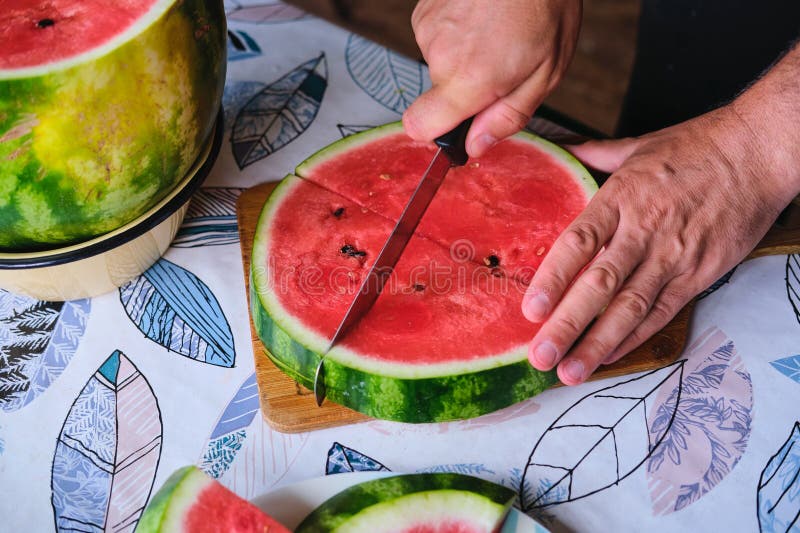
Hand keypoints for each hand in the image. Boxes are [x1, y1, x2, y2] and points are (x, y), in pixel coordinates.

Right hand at [403, 0, 580, 156]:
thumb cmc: (545, 5)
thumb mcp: (547, 73)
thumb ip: (508, 117)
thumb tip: (476, 146)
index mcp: (469, 80)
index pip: (419, 126)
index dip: (438, 132)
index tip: (460, 126)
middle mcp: (440, 55)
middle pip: (438, 97)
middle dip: (468, 91)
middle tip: (502, 65)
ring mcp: (428, 29)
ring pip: (440, 66)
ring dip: (466, 59)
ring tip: (496, 35)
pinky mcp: (424, 11)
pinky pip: (437, 40)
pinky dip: (458, 36)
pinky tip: (482, 19)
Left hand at [522, 104, 799, 384]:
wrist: (758, 153)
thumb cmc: (695, 147)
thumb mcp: (637, 146)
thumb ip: (593, 156)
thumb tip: (559, 149)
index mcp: (621, 198)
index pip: (578, 243)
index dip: (553, 279)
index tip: (530, 309)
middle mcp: (644, 232)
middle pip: (600, 285)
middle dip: (567, 325)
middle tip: (540, 356)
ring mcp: (673, 257)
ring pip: (630, 308)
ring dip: (597, 344)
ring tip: (570, 372)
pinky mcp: (699, 275)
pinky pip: (662, 312)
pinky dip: (634, 337)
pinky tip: (609, 356)